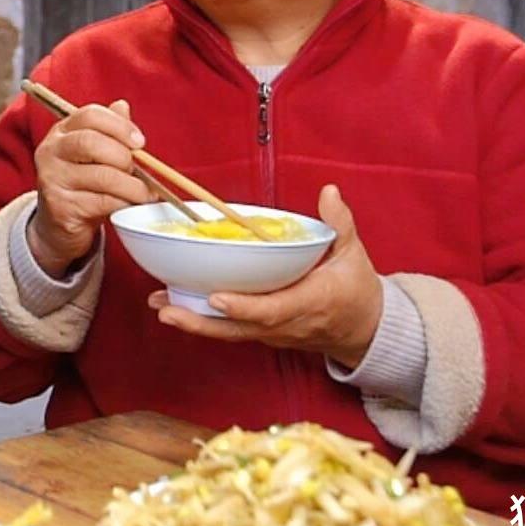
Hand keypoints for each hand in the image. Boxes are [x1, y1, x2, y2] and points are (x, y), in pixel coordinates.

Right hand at [28, 100, 150, 277]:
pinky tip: (131, 206)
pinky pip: (102, 202)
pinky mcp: (60, 207)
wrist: (58, 225)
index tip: (140, 142)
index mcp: (61, 132)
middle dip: (124, 157)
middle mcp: (51, 152)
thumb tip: (123, 106)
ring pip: (102, 176)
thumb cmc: (82, 185)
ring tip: (144, 193)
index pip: (90, 115)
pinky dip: (124, 203)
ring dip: (132, 186)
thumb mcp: (94, 155)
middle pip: (92, 142)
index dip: (120, 125)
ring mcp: (52, 179)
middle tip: (140, 171)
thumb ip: (109, 130)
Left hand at [149, 184, 383, 368]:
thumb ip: (339, 223)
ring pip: (229, 332)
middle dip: (202, 321)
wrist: (363, 329)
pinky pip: (229, 330)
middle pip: (239, 327)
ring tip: (161, 307)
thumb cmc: (356, 289)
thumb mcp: (353, 253)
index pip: (273, 310)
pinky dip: (201, 321)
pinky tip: (173, 306)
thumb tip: (328, 192)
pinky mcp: (262, 333)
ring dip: (193, 322)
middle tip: (167, 310)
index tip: (217, 298)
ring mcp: (272, 333)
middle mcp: (286, 324)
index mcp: (310, 303)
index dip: (245, 306)